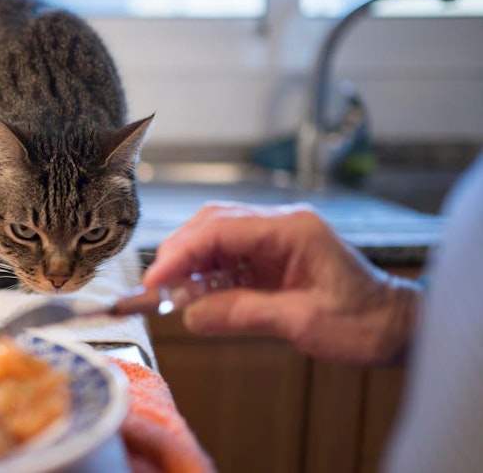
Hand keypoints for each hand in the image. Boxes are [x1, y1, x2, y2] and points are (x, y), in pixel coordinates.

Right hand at [134, 202, 420, 365]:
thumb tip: (190, 315)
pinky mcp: (275, 258)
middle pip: (213, 225)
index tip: (154, 281)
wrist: (398, 328)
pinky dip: (208, 277)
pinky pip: (230, 259)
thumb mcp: (301, 322)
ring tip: (173, 295)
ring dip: (191, 265)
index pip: (220, 230)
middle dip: (179, 254)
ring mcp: (278, 240)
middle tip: (156, 288)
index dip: (180, 254)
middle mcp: (282, 226)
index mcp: (292, 230)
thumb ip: (242, 313)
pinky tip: (196, 297)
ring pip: (217, 239)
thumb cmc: (364, 322)